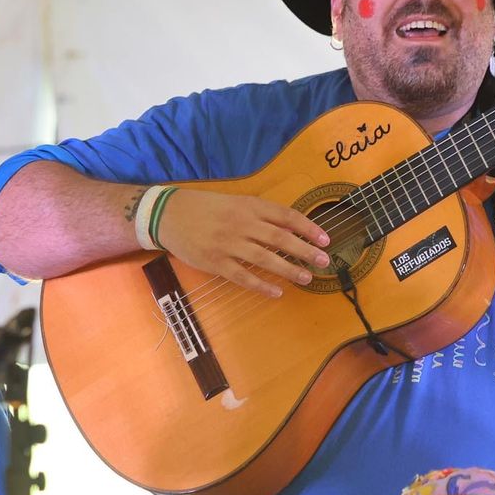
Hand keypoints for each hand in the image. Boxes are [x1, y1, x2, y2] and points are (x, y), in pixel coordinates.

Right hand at [154, 189, 329, 297]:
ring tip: (306, 278)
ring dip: (289, 270)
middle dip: (305, 251)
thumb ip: (261, 215)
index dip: (308, 228)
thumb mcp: (235, 202)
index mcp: (249, 206)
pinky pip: (243, 277)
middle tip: (324, 261)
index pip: (286, 216)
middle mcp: (241, 224)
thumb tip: (289, 229)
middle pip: (281, 238)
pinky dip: (261, 286)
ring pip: (265, 259)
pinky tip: (276, 292)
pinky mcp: (216, 262)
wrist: (168, 214)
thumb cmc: (205, 207)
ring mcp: (228, 244)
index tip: (325, 239)